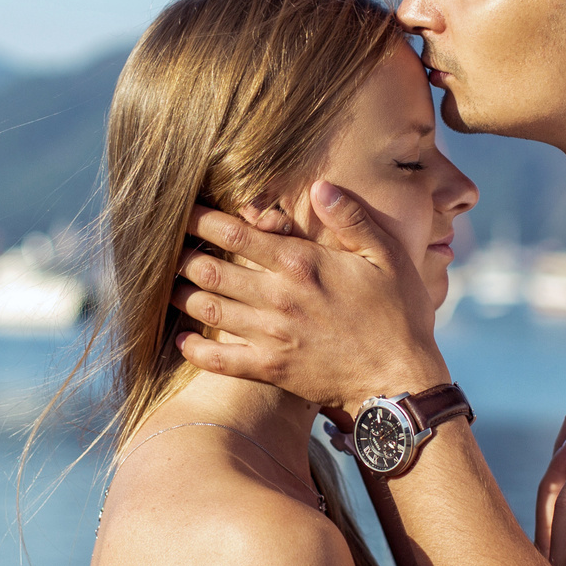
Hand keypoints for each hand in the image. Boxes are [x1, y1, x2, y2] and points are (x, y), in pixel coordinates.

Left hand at [173, 184, 447, 415]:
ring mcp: (271, 336)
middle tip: (165, 247)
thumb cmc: (399, 314)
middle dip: (182, 255)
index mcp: (302, 264)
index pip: (237, 233)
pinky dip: (195, 349)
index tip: (183, 209)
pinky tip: (181, 340)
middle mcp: (278, 297)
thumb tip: (319, 186)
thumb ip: (351, 218)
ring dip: (182, 295)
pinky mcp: (271, 369)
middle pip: (212, 269)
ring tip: (167, 285)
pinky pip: (220, 360)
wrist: (400, 379)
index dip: (203, 219)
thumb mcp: (387, 255)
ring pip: (208, 310)